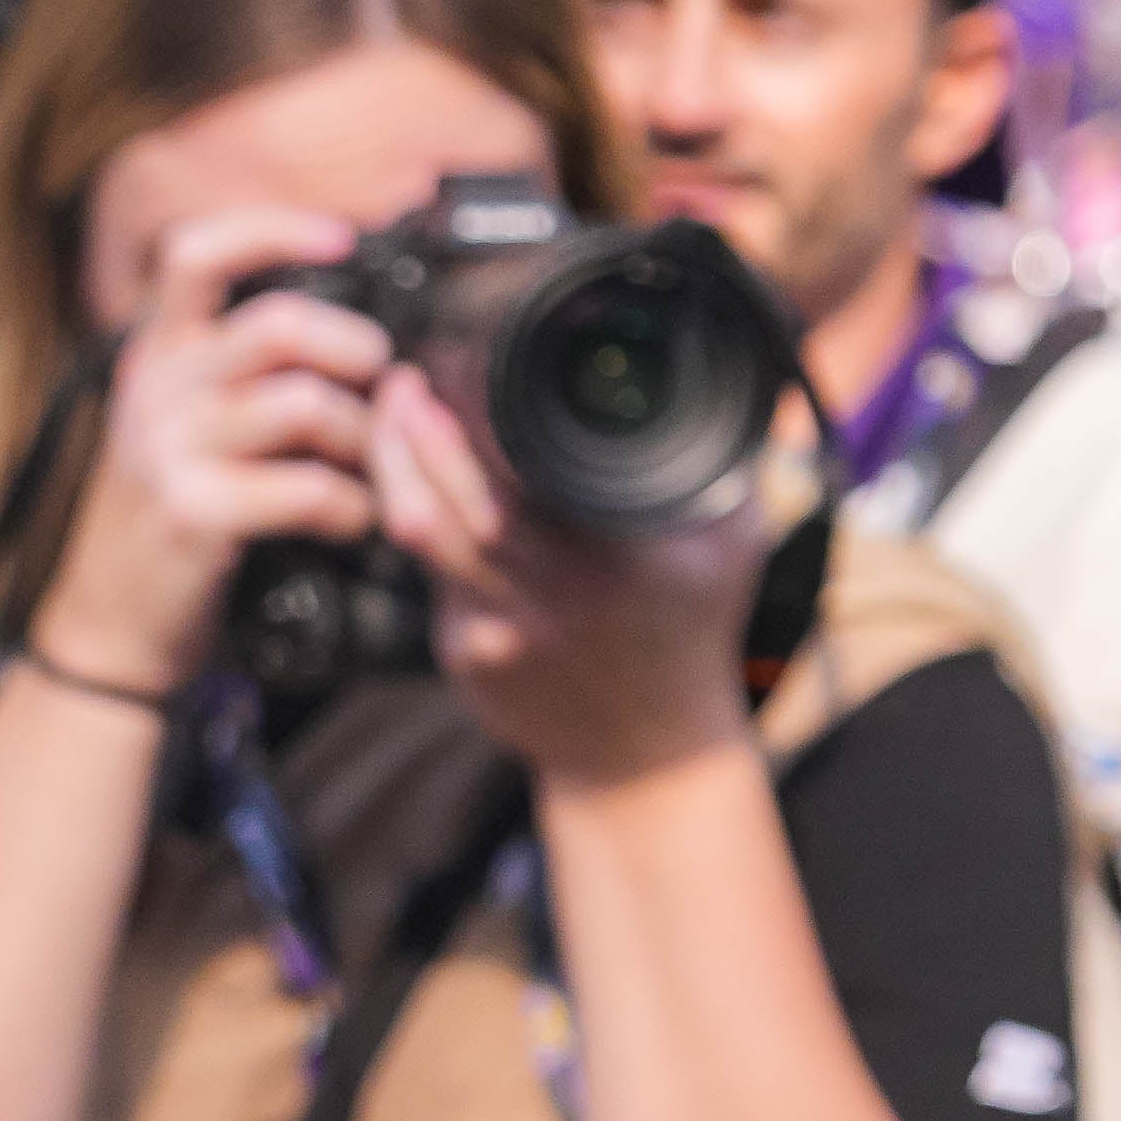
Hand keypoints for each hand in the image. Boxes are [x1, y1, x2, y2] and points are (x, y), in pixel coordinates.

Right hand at [33, 209, 394, 700]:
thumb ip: (245, 366)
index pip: (196, 255)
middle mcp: (154, 388)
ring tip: (369, 469)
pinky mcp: (192, 514)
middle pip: (281, 326)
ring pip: (306, 405)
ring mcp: (168, 450)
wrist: (112, 623)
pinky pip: (309, 489)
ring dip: (364, 439)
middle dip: (358, 350)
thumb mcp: (189, 420)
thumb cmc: (178, 511)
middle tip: (383, 383)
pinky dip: (354, 507)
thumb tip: (358, 328)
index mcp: (157, 352)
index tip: (342, 236)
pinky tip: (351, 522)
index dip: (271, 230)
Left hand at [381, 369, 776, 791]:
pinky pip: (425, 573)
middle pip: (445, 502)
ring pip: (416, 535)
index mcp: (621, 559)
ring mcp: (500, 632)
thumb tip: (728, 374)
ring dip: (390, 468)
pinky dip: (413, 518)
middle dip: (408, 430)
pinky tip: (413, 483)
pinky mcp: (464, 655)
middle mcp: (553, 596)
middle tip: (399, 378)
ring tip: (388, 417)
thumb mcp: (732, 542)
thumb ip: (725, 462)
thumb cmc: (692, 632)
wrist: (649, 755)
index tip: (454, 366)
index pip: (520, 476)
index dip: (466, 418)